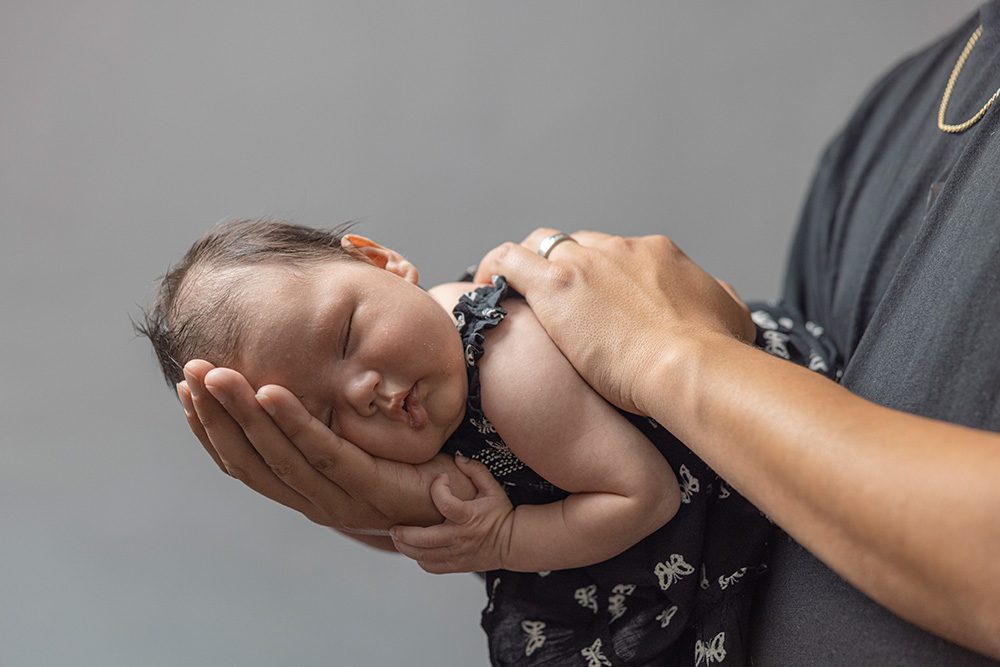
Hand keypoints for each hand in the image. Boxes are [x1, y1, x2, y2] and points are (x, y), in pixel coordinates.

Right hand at [176, 359, 474, 532]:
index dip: (210, 430)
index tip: (186, 392)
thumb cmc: (410, 471)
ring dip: (241, 412)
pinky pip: (322, 449)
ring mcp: (337, 498)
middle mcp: (312, 501)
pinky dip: (293, 421)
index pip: (242, 463)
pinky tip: (270, 390)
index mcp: (304, 493)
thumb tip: (285, 391)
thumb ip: (323, 432)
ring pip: (276, 453)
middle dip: (215, 414)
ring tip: (217, 374)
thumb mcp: (357, 448)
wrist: (462, 508)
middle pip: (249, 458)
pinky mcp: (366, 486)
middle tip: (190, 373)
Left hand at [390, 455, 513, 572]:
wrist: (513, 542)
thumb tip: (458, 458)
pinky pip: (431, 567)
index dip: (438, 488)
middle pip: (424, 539)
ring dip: (406, 547)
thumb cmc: (501, 514)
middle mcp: (460, 537)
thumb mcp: (493, 488)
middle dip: (404, 533)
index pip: (445, 503)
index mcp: (468, 516)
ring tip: (399, 537)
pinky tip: (415, 549)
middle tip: (394, 526)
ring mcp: (457, 554)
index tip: (440, 479)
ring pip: (423, 556)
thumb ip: (476, 470)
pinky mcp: (456, 565)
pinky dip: (419, 559)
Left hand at [474, 228, 753, 415]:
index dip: (601, 276)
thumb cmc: (713, 352)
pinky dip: (496, 267)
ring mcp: (584, 262)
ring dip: (531, 265)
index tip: (594, 301)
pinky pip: (510, 259)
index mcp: (657, 255)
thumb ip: (718, 299)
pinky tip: (487, 286)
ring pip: (543, 244)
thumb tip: (719, 295)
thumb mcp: (731, 316)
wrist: (690, 364)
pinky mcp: (555, 284)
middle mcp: (619, 249)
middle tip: (557, 304)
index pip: (618, 254)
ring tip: (519, 294)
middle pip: (578, 245)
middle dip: (566, 269)